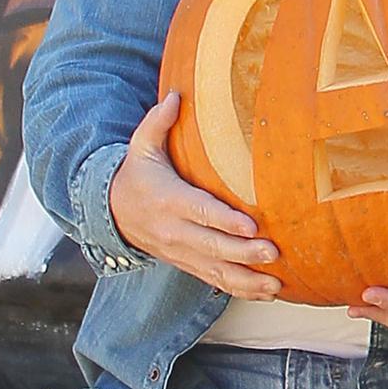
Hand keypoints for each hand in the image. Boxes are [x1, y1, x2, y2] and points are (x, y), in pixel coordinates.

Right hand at [109, 92, 280, 298]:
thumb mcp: (140, 147)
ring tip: (276, 284)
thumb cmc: (136, 175)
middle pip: (213, 245)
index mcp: (169, 200)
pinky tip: (268, 292)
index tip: (251, 225)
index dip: (225, 220)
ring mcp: (181, 252)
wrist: (110, 213)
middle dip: (244, 252)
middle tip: (274, 252)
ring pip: (216, 270)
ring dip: (247, 279)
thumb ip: (158, 122)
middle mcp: (176, 231)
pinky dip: (240, 289)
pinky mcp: (187, 264)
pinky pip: (214, 281)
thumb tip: (175, 95)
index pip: (201, 212)